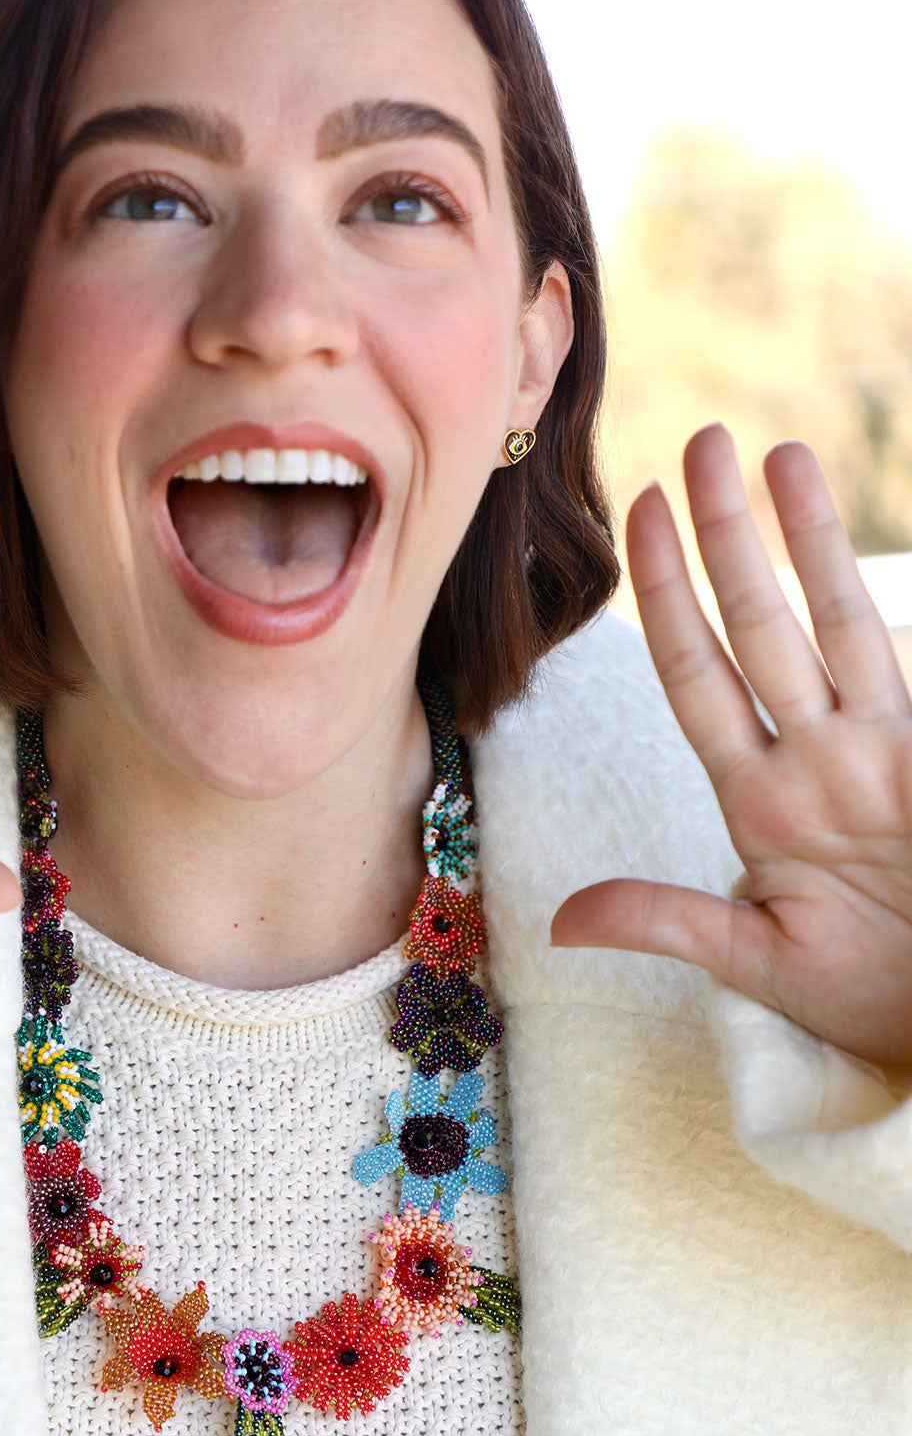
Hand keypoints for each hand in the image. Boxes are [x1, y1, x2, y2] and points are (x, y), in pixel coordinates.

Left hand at [551, 422, 911, 1065]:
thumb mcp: (760, 963)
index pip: (698, 673)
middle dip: (729, 536)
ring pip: (840, 626)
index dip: (667, 592)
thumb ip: (670, 923)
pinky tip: (890, 567)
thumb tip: (558, 924)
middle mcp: (824, 759)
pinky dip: (905, 617)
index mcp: (764, 799)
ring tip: (783, 455)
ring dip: (811, 541)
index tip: (642, 509)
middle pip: (761, 626)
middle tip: (702, 439)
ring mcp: (892, 754)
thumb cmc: (869, 996)